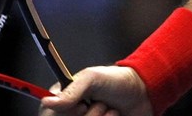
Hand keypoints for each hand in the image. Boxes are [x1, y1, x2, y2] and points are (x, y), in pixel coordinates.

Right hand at [38, 66, 152, 115]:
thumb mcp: (92, 78)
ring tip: (110, 110)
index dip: (63, 113)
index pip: (48, 112)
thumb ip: (71, 91)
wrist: (144, 94)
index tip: (80, 106)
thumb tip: (47, 101)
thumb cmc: (117, 80)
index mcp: (64, 98)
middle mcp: (71, 113)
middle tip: (100, 104)